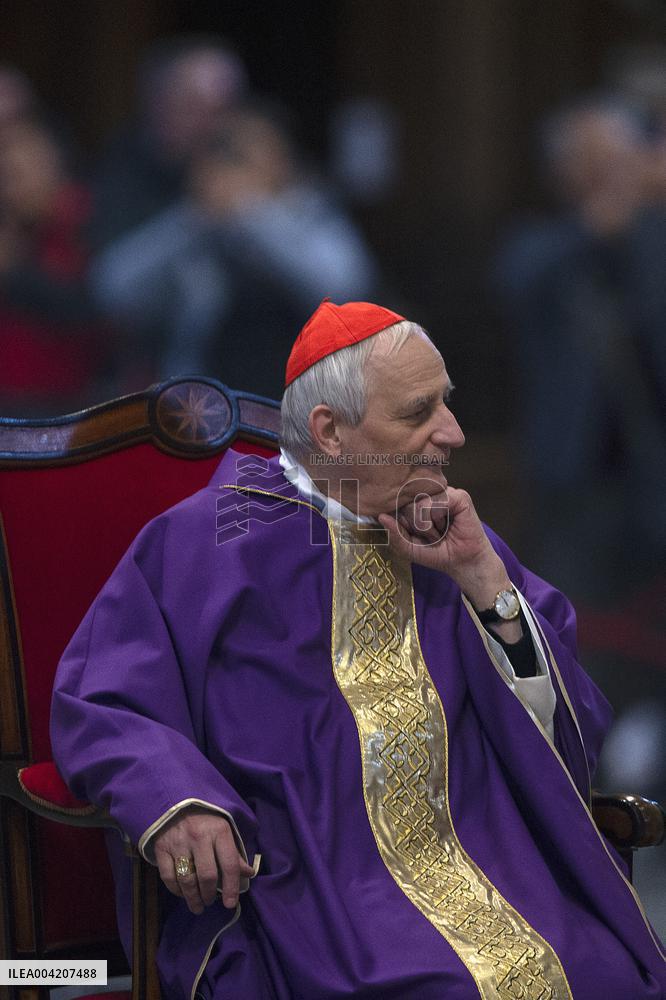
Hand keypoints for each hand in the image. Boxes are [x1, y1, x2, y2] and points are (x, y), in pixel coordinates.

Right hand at [153, 807, 254, 914]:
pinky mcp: (161, 848)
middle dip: (210, 894)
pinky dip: (176, 890)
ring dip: (193, 898)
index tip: (231, 904)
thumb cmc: (205, 819)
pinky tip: (182, 894)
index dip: (232, 887)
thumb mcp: (224, 830)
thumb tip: (248, 874)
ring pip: (187, 880)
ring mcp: (178, 843)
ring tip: (198, 905)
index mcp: (219, 831)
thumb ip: (234, 853)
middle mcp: (199, 836)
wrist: (176, 802)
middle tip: (210, 902)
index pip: (229, 864)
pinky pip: (168, 877)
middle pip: (207, 876)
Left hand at [379, 486, 516, 625]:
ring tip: (440, 531)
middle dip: (416, 527)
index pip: (399, 504)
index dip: (403, 523)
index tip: (416, 535)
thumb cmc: (437, 554)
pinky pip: (434, 503)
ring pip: (419, 503)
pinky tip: (447, 526)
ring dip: (427, 526)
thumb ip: (394, 534)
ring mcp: (445, 493)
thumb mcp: (409, 548)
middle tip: (432, 536)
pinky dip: (437, 519)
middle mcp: (431, 495)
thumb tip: (381, 517)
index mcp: (419, 502)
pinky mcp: (459, 496)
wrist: (462, 563)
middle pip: (407, 503)